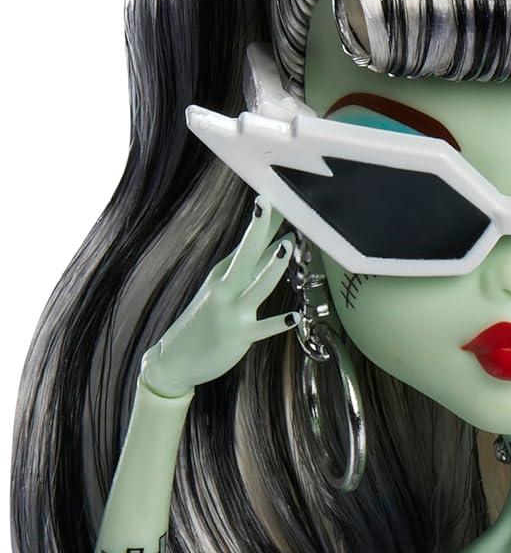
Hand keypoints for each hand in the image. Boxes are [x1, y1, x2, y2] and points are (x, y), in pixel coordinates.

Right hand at [140, 197, 299, 397]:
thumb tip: (282, 241)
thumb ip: (254, 267)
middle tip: (271, 203)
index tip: (278, 193)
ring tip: (288, 247)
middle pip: (246, 254)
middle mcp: (226, 288)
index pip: (248, 243)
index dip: (264, 220)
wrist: (174, 358)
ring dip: (272, 267)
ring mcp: (231, 311)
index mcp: (224, 274)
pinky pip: (261, 329)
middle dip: (260, 229)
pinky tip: (294, 317)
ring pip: (256, 286)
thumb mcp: (224, 289)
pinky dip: (277, 323)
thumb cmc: (205, 321)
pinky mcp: (238, 335)